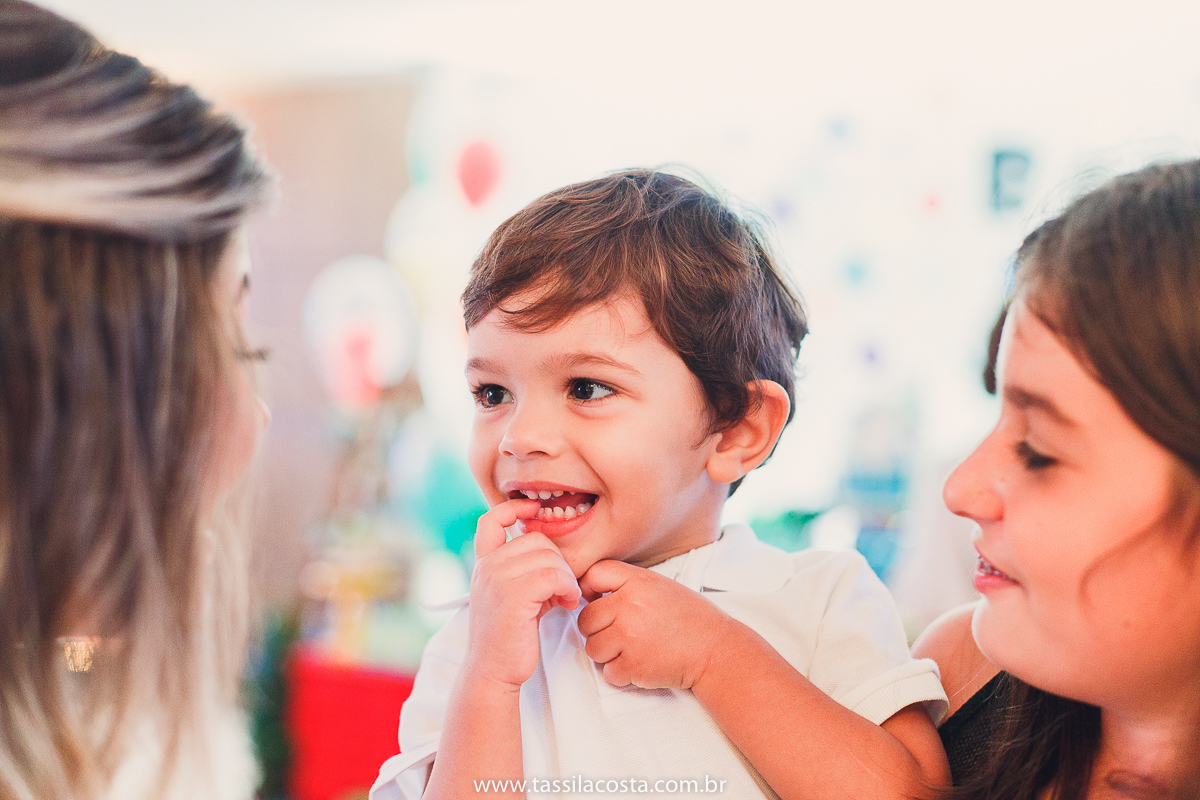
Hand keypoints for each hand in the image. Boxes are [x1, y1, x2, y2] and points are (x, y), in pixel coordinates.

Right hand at [464, 498, 581, 688]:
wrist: (493, 672)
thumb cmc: (510, 638)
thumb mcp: (513, 597)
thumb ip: (525, 572)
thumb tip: (554, 556)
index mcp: (484, 565)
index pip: (490, 520)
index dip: (514, 507)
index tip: (534, 509)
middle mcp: (487, 567)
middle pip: (536, 539)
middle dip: (558, 561)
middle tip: (562, 588)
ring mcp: (497, 579)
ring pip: (548, 556)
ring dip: (566, 577)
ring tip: (565, 598)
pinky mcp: (512, 595)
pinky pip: (553, 574)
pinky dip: (567, 587)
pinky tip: (566, 603)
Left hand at [577, 560, 735, 690]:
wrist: (715, 650)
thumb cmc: (690, 618)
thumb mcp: (659, 586)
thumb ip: (625, 584)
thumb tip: (587, 591)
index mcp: (637, 582)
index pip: (592, 575)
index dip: (590, 589)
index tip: (597, 600)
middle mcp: (629, 607)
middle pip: (586, 619)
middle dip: (599, 629)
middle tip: (622, 632)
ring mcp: (629, 638)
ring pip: (593, 648)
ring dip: (608, 653)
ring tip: (633, 648)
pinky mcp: (633, 666)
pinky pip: (608, 672)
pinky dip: (621, 673)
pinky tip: (641, 663)